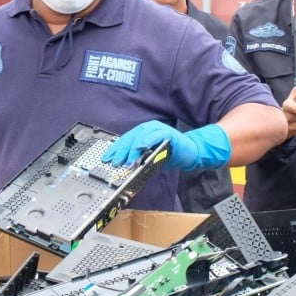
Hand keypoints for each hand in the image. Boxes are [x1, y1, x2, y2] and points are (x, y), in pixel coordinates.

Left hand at [102, 120, 230, 170]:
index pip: (125, 140)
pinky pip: (154, 135)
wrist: (190, 152)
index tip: (105, 158)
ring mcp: (157, 129)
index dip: (114, 149)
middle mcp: (148, 128)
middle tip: (113, 161)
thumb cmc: (170, 154)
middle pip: (129, 137)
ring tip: (126, 161)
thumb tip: (123, 166)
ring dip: (132, 149)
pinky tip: (140, 148)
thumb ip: (138, 158)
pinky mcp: (167, 132)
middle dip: (120, 150)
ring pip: (139, 136)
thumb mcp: (150, 158)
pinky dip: (146, 141)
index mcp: (142, 133)